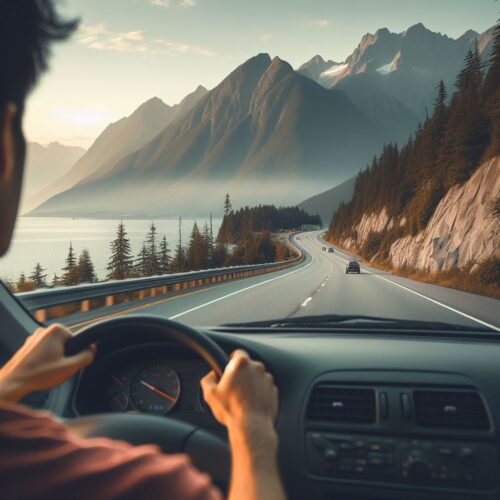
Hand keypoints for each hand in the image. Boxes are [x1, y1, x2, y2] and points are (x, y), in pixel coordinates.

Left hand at [0, 324, 95, 402]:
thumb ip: (86, 356)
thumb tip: (92, 350)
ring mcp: (34, 338)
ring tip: (47, 372)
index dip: (75, 355)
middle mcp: (44, 330)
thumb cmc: (39, 375)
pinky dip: (44, 362)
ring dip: (54, 361)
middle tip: (58, 370)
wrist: (12, 383)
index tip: (68, 364)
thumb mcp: (70, 367)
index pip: (77, 341)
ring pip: (55, 350)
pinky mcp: (27, 346)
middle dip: (65, 358)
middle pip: (66, 345)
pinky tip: (40, 372)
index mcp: (56, 330)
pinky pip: (43, 353)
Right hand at [202, 351, 285, 499]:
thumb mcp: (210, 394)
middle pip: (248, 366)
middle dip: (241, 374)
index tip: (228, 369)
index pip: (237, 353)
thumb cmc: (231, 410)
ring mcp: (268, 379)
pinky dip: (259, 394)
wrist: (251, 427)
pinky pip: (265, 389)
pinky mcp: (274, 391)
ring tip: (242, 399)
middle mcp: (257, 368)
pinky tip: (251, 404)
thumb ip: (207, 380)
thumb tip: (211, 376)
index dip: (231, 360)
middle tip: (233, 387)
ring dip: (251, 384)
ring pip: (257, 377)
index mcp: (242, 364)